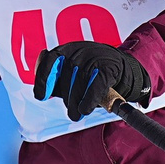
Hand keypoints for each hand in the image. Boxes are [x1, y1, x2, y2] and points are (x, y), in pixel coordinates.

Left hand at [32, 41, 148, 122]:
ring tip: (78, 113)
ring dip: (76, 103)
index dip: (42, 79)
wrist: (124, 68)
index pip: (49, 60)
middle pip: (66, 77)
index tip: (40, 97)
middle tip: (71, 112)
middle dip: (67, 98)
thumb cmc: (92, 74)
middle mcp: (79, 51)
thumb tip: (42, 93)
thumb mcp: (72, 73)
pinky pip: (96, 86)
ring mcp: (94, 57)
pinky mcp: (108, 67)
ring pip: (80, 83)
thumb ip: (56, 81)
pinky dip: (89, 100)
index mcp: (66, 50)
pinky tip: (85, 109)